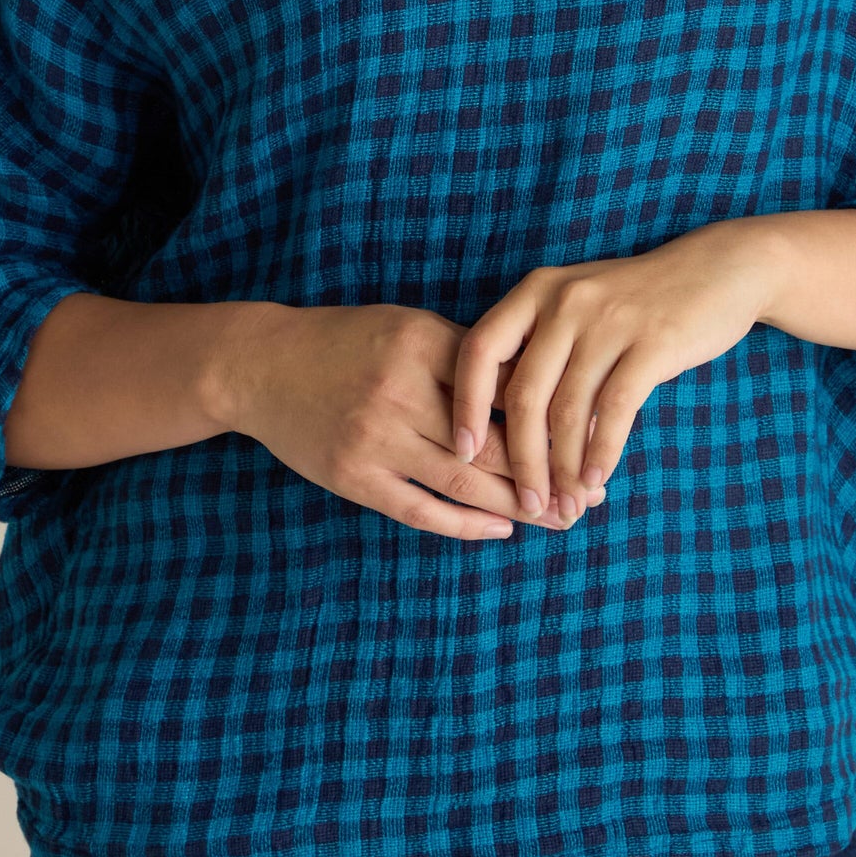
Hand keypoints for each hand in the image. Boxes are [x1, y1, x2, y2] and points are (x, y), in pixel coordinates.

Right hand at [230, 300, 587, 539]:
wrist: (261, 365)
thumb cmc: (346, 341)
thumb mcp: (408, 326)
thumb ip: (466, 355)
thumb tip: (538, 389)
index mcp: (424, 345)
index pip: (506, 388)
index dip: (555, 418)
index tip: (594, 438)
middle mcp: (402, 391)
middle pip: (495, 442)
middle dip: (549, 473)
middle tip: (589, 495)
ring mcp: (376, 438)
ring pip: (466, 482)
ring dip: (519, 507)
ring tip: (559, 520)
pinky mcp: (354, 477)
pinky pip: (422, 509)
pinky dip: (466, 524)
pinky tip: (502, 530)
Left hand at [449, 219, 784, 525]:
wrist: (717, 269)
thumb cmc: (638, 300)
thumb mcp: (579, 307)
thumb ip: (543, 352)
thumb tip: (512, 431)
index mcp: (536, 291)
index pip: (480, 350)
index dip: (467, 406)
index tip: (463, 452)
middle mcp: (565, 302)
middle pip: (524, 394)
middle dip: (521, 459)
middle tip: (527, 504)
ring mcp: (608, 320)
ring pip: (569, 410)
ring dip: (564, 468)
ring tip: (566, 506)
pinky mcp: (652, 342)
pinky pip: (615, 409)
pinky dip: (602, 452)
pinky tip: (597, 481)